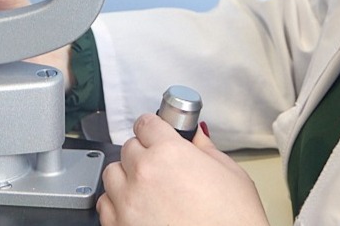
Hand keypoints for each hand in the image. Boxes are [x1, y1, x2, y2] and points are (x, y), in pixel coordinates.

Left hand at [97, 114, 268, 225]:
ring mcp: (127, 202)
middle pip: (128, 147)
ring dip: (126, 177)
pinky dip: (117, 204)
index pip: (146, 124)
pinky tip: (137, 209)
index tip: (157, 135)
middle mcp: (143, 173)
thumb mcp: (231, 175)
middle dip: (143, 154)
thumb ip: (206, 149)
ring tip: (148, 191)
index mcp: (169, 152)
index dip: (154, 129)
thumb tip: (195, 137)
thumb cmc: (234, 221)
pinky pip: (105, 205)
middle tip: (162, 168)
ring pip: (112, 174)